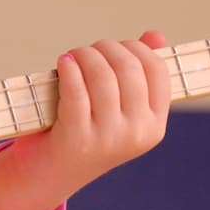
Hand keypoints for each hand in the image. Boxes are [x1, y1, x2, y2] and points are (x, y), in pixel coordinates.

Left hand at [0, 31, 170, 209]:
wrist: (51, 173)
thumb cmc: (87, 130)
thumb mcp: (119, 107)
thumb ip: (138, 73)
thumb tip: (155, 36)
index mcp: (154, 125)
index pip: (158, 70)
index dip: (135, 48)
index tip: (114, 49)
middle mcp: (136, 133)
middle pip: (128, 67)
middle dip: (104, 48)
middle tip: (87, 51)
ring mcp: (107, 138)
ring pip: (102, 75)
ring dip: (83, 54)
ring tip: (73, 56)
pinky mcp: (77, 138)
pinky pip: (76, 90)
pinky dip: (68, 68)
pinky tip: (63, 62)